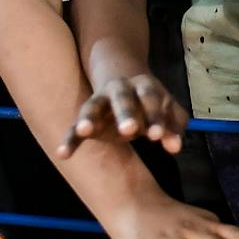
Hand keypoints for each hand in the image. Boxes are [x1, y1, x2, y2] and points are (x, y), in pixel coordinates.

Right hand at [67, 72, 189, 156]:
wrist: (124, 84)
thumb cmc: (151, 104)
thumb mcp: (168, 113)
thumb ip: (173, 129)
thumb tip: (175, 148)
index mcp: (145, 86)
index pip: (151, 99)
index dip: (155, 117)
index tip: (157, 136)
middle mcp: (120, 89)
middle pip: (122, 98)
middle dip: (126, 113)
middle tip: (129, 130)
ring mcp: (100, 101)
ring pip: (92, 106)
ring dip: (89, 118)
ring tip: (84, 130)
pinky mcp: (85, 117)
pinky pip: (74, 127)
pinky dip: (69, 140)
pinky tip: (63, 154)